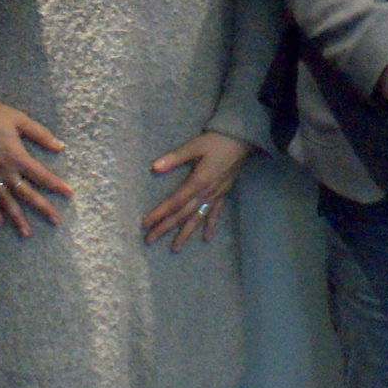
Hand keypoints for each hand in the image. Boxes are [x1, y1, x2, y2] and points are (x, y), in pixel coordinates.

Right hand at [0, 95, 72, 236]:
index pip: (41, 175)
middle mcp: (4, 170)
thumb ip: (41, 134)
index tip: (69, 194)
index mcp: (16, 155)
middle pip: (26, 194)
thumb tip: (60, 146)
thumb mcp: (20, 119)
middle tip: (56, 221)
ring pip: (6, 202)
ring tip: (27, 232)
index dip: (56, 185)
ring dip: (17, 218)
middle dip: (42, 207)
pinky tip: (0, 222)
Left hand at [143, 131, 253, 250]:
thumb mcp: (194, 145)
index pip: (175, 202)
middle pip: (183, 214)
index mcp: (198, 181)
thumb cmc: (216, 140)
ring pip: (197, 218)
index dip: (160, 213)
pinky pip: (214, 213)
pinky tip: (206, 238)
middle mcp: (206, 193)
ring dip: (185, 233)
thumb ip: (175, 157)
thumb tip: (154, 167)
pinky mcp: (222, 193)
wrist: (241, 139)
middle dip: (166, 227)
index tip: (145, 224)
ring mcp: (215, 195)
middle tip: (150, 240)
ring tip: (174, 248)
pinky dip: (210, 225)